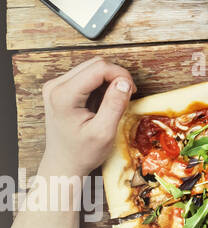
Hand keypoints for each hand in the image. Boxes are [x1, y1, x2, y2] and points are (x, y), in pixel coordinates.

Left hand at [39, 57, 135, 177]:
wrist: (64, 163)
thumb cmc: (82, 153)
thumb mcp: (104, 133)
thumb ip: (115, 104)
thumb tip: (125, 82)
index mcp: (63, 96)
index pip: (99, 68)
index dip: (121, 75)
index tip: (132, 92)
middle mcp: (55, 86)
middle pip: (96, 64)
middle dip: (117, 76)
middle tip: (126, 95)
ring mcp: (56, 86)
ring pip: (92, 67)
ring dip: (109, 79)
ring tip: (114, 100)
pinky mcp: (60, 88)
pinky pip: (87, 75)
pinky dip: (101, 84)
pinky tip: (103, 100)